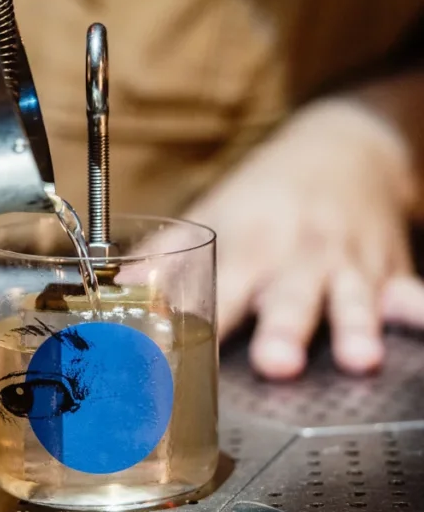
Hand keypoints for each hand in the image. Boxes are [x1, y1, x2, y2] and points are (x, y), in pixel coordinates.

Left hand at [146, 100, 423, 378]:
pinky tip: (413, 321)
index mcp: (247, 246)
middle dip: (284, 330)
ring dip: (354, 327)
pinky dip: (413, 309)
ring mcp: (346, 264)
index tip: (181, 355)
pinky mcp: (389, 269)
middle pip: (289, 297)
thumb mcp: (213, 214)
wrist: (342, 149)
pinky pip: (408, 291)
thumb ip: (167, 259)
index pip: (218, 291)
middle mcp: (297, 256)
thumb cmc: (266, 196)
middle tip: (275, 363)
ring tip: (358, 359)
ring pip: (352, 298)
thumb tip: (118, 289)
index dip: (200, 324)